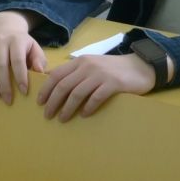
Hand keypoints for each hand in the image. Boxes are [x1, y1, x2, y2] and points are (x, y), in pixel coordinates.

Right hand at [0, 14, 47, 105]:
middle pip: (0, 65)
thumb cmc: (21, 44)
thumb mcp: (34, 47)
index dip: (20, 77)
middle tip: (8, 100)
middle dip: (4, 85)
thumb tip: (39, 72)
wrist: (5, 27)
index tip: (23, 92)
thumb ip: (39, 59)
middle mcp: (0, 40)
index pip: (17, 60)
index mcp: (17, 40)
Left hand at [37, 53, 154, 121]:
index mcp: (80, 62)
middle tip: (47, 115)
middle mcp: (87, 66)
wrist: (140, 66)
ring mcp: (100, 75)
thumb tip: (53, 82)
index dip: (46, 89)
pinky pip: (96, 97)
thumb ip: (75, 72)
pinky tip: (84, 115)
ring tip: (62, 119)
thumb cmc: (112, 69)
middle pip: (63, 85)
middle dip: (53, 102)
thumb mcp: (91, 65)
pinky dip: (88, 107)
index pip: (56, 75)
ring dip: (67, 108)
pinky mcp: (113, 84)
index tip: (39, 102)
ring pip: (77, 93)